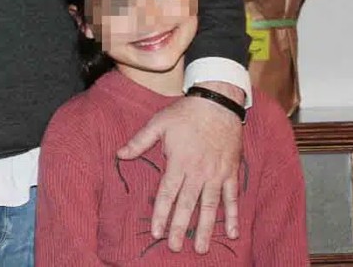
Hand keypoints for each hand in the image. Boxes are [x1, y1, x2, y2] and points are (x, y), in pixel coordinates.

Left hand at [117, 81, 243, 253]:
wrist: (218, 103)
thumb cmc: (185, 113)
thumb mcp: (158, 123)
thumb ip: (139, 141)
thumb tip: (119, 154)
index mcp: (179, 162)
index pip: (167, 194)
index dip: (161, 214)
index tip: (156, 232)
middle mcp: (198, 172)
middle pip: (187, 205)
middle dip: (180, 228)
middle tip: (174, 248)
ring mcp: (216, 174)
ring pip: (210, 206)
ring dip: (205, 228)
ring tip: (200, 248)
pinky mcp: (231, 172)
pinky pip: (232, 198)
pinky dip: (233, 215)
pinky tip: (231, 233)